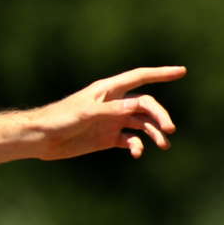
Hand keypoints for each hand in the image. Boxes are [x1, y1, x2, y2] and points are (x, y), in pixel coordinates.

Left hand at [35, 66, 184, 160]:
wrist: (41, 139)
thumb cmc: (59, 119)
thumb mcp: (86, 113)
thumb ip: (111, 110)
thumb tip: (138, 105)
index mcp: (108, 90)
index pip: (140, 77)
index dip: (161, 74)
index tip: (182, 71)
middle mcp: (114, 104)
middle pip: (146, 105)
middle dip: (160, 115)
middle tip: (169, 129)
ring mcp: (112, 121)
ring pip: (142, 124)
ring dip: (154, 133)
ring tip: (163, 145)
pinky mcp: (107, 138)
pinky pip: (130, 140)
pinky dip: (137, 146)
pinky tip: (136, 153)